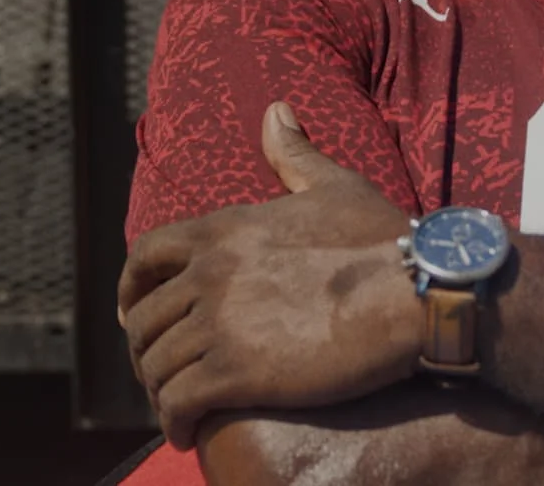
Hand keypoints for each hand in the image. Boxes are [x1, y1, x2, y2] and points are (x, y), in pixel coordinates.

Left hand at [118, 102, 420, 448]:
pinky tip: (185, 432)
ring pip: (156, 365)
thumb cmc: (383, 240)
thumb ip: (295, 154)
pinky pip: (178, 402)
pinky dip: (173, 421)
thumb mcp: (335, 185)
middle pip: (144, 318)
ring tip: (176, 407)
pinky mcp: (236, 372)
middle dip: (144, 349)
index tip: (131, 311)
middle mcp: (209, 273)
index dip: (129, 287)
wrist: (415, 292)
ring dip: (159, 390)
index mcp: (224, 229)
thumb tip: (276, 110)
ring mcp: (219, 323)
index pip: (146, 255)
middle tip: (160, 371)